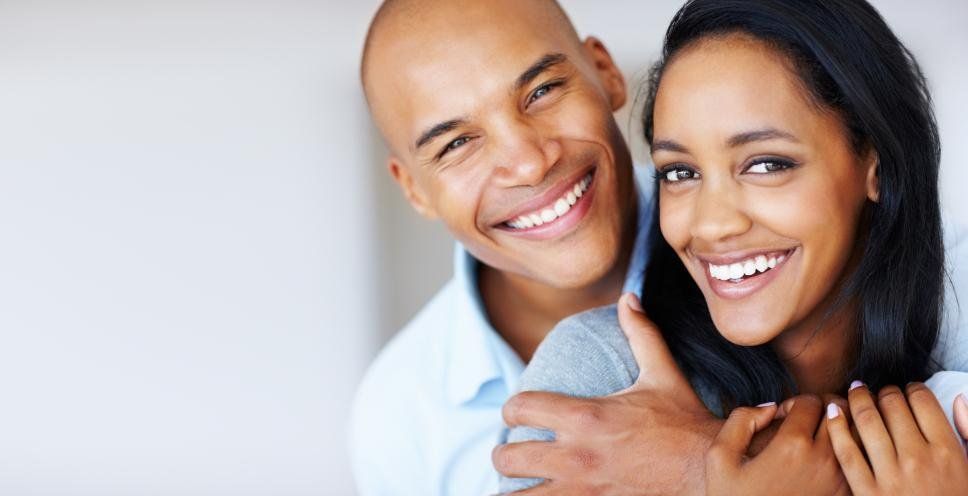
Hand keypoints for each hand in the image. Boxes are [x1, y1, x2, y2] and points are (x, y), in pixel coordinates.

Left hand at [492, 294, 720, 494]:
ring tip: (519, 482)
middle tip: (513, 450)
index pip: (520, 408)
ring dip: (513, 487)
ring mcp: (581, 490)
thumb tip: (628, 297)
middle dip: (505, 452)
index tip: (519, 413)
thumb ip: (641, 334)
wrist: (711, 473)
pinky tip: (540, 495)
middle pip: (507, 457)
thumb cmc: (684, 423)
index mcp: (585, 417)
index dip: (512, 409)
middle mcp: (576, 455)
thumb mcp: (662, 374)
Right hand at [706, 395, 848, 495]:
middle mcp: (822, 461)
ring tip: (825, 434)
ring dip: (843, 428)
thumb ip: (741, 420)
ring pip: (857, 436)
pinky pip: (860, 464)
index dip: (794, 402)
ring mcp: (839, 482)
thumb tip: (772, 407)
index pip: (810, 401)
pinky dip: (851, 453)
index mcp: (791, 446)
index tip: (784, 417)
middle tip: (808, 419)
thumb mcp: (719, 456)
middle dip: (824, 407)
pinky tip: (831, 459)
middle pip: (841, 412)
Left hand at [826, 382, 967, 494]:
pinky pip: (846, 451)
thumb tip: (955, 397)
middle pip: (892, 405)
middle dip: (884, 392)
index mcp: (948, 452)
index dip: (912, 389)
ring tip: (855, 392)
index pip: (922, 401)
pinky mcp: (867, 492)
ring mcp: (891, 476)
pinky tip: (834, 412)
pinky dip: (837, 427)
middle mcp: (918, 459)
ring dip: (858, 399)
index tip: (907, 391)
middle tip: (878, 392)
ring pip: (867, 421)